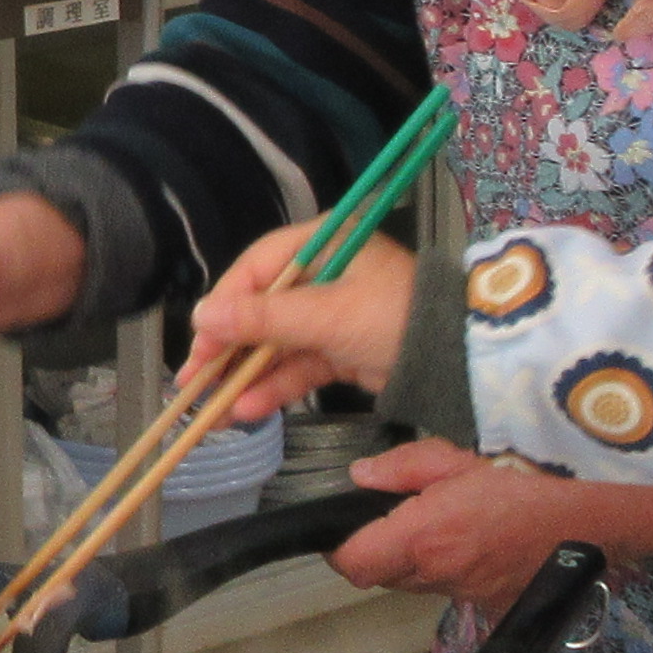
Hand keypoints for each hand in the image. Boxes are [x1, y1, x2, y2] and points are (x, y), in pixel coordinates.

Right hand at [192, 223, 415, 419]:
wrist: (458, 360)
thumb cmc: (394, 318)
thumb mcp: (325, 315)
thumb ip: (262, 318)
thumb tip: (199, 315)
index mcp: (322, 243)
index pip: (257, 268)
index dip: (224, 305)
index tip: (199, 339)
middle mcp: (323, 273)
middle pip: (261, 309)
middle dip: (228, 348)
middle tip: (194, 380)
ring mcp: (332, 313)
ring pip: (276, 343)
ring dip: (246, 375)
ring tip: (215, 407)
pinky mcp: (341, 349)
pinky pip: (297, 366)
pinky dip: (274, 387)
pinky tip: (248, 409)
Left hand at [322, 439, 628, 602]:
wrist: (598, 519)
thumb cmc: (534, 479)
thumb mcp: (461, 455)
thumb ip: (404, 467)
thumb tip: (360, 476)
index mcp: (426, 536)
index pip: (353, 564)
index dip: (338, 548)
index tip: (342, 527)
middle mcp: (442, 574)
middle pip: (382, 576)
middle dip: (378, 549)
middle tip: (394, 515)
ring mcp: (468, 594)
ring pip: (417, 584)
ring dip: (416, 560)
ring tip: (444, 523)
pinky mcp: (492, 604)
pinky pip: (455, 590)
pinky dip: (453, 569)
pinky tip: (476, 542)